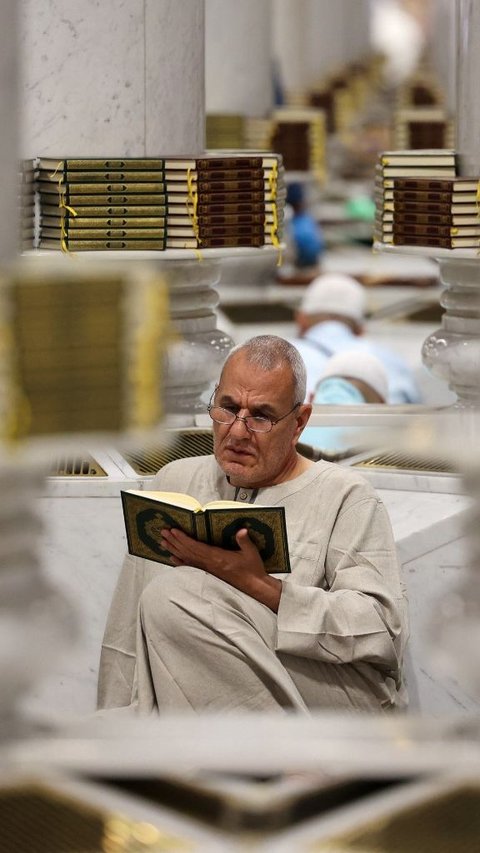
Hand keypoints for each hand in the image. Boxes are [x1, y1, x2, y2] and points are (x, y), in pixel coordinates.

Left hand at [160, 527, 281, 611]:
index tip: (174, 531)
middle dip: (174, 541)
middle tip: (163, 532)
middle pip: (187, 551)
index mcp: (217, 557)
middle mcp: (209, 564)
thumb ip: (244, 541)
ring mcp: (207, 570)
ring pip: (187, 558)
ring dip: (174, 550)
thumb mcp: (251, 553)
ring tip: (163, 542)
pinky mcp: (209, 574)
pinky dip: (180, 562)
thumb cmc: (252, 569)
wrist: (253, 586)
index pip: (196, 546)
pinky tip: (172, 559)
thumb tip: (242, 530)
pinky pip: (191, 567)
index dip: (184, 538)